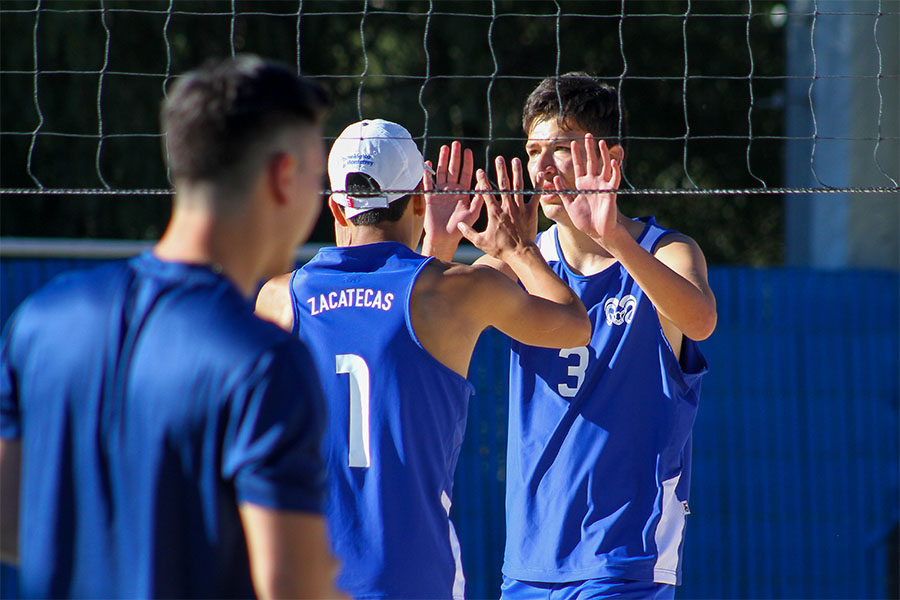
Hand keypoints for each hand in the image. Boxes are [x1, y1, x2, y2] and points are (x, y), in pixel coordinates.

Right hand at [422, 141, 479, 259]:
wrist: (444, 239)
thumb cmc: (460, 228)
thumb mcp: (472, 213)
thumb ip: (478, 200)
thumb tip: (484, 186)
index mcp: (463, 192)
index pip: (466, 174)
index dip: (467, 163)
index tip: (468, 151)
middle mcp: (451, 190)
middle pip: (453, 170)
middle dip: (454, 157)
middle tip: (456, 144)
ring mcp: (440, 193)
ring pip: (441, 173)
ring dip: (442, 161)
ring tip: (444, 148)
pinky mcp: (430, 198)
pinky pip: (427, 184)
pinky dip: (427, 175)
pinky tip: (427, 165)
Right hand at [458, 156, 532, 260]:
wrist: (520, 254)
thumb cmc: (501, 248)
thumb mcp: (481, 242)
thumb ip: (469, 232)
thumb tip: (459, 225)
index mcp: (494, 212)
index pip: (486, 193)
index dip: (483, 181)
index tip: (480, 171)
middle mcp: (507, 206)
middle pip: (503, 185)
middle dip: (501, 170)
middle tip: (499, 159)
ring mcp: (520, 208)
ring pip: (518, 186)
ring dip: (516, 172)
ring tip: (515, 160)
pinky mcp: (531, 211)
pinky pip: (535, 195)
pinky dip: (538, 185)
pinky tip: (540, 174)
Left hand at [556, 134, 622, 244]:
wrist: (596, 232)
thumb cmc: (583, 220)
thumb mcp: (569, 204)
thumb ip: (563, 191)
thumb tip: (554, 178)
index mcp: (582, 185)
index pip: (579, 166)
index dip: (576, 155)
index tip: (572, 143)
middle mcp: (593, 183)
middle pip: (591, 162)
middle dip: (589, 149)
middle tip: (588, 135)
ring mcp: (602, 186)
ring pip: (604, 166)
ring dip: (603, 155)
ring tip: (601, 142)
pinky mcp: (610, 193)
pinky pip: (614, 179)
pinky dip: (614, 171)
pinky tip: (613, 161)